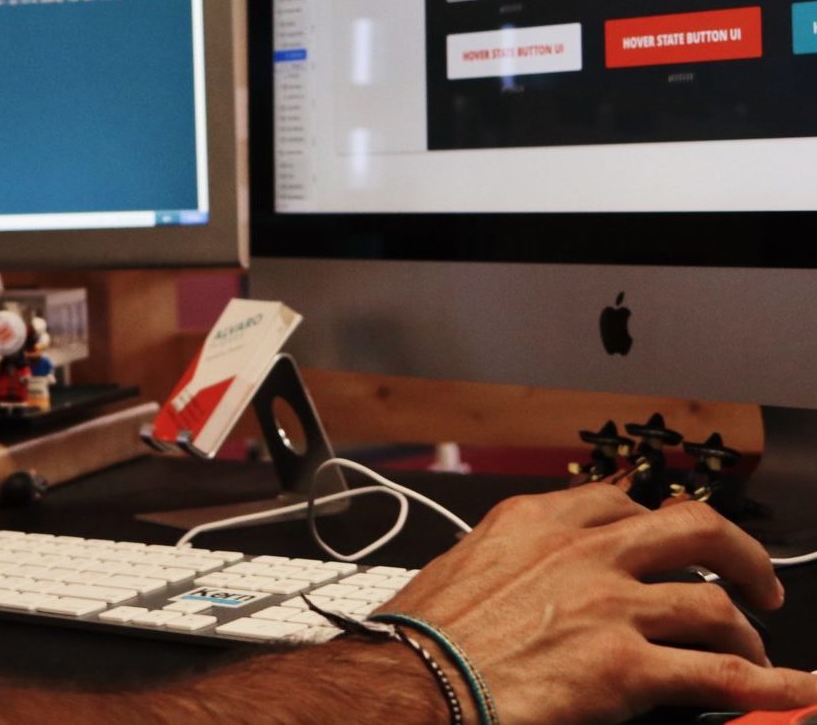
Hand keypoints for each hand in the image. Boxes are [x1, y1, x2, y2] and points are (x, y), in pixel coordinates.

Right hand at [383, 484, 816, 724]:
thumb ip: (513, 559)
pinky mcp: (629, 667)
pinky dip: (772, 684)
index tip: (671, 545)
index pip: (620, 503)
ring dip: (746, 631)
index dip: (658, 525)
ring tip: (754, 651)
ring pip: (713, 602)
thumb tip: (528, 578)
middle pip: (691, 528)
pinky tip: (799, 690)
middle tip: (754, 578)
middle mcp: (584, 550)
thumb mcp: (466, 565)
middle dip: (736, 551)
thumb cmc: (426, 635)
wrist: (415, 680)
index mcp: (537, 520)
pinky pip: (721, 673)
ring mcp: (611, 605)